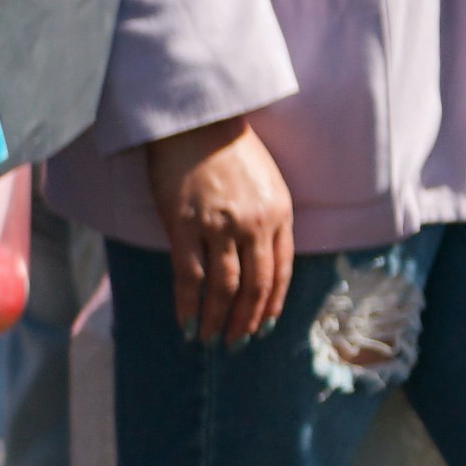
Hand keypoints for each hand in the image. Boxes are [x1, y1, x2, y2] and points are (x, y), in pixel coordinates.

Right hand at [150, 119, 297, 339]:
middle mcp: (255, 224)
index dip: (271, 304)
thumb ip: (268, 220)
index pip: (282, 272)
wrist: (198, 122)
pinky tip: (186, 322)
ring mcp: (220, 226)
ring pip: (223, 287)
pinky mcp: (184, 225)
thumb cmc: (231, 150)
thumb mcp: (268, 184)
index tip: (262, 326)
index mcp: (281, 214)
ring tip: (209, 340)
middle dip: (246, 320)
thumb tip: (259, 260)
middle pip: (255, 285)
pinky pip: (189, 276)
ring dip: (217, 319)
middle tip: (235, 344)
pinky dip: (188, 304)